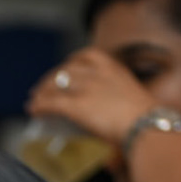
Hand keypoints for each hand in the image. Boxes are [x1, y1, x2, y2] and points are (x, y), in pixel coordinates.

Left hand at [26, 47, 156, 150]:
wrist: (146, 125)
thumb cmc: (147, 120)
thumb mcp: (133, 100)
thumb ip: (119, 102)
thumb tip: (112, 118)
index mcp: (114, 69)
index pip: (87, 55)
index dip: (72, 61)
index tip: (66, 65)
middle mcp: (98, 74)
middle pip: (67, 69)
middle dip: (52, 77)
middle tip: (43, 86)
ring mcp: (86, 88)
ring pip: (56, 85)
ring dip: (42, 91)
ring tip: (35, 99)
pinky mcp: (76, 105)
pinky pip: (51, 103)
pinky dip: (40, 105)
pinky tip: (33, 110)